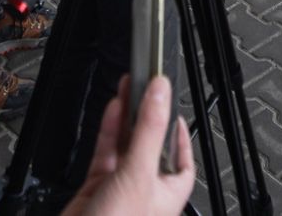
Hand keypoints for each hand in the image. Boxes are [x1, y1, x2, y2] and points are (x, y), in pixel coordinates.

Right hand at [61, 77, 194, 215]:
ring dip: (128, 118)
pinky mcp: (97, 189)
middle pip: (151, 145)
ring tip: (129, 87)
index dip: (181, 133)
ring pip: (127, 146)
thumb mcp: (139, 173)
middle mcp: (146, 191)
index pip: (184, 159)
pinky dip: (109, 131)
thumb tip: (160, 92)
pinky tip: (112, 111)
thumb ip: (148, 130)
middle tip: (147, 87)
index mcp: (169, 194)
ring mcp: (121, 189)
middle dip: (149, 117)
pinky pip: (106, 154)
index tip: (175, 107)